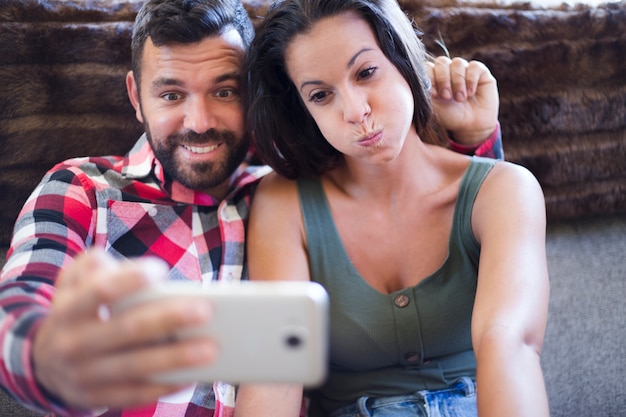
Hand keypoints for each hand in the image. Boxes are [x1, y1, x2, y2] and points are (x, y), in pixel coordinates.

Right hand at [32, 249, 216, 410]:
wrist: (44, 361)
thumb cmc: (77, 308)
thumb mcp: (73, 281)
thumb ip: (94, 264)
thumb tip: (136, 270)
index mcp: (70, 308)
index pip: (100, 290)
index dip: (129, 279)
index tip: (161, 270)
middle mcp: (74, 342)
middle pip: (128, 329)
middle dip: (168, 319)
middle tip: (205, 311)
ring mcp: (84, 374)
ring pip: (136, 366)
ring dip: (176, 359)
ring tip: (211, 349)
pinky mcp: (97, 397)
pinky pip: (135, 394)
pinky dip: (164, 385)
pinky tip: (193, 376)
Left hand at [426, 56, 498, 144]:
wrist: (470, 126)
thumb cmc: (449, 116)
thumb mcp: (433, 106)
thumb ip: (424, 91)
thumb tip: (419, 78)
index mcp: (434, 76)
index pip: (428, 66)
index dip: (430, 77)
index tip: (434, 94)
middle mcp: (448, 70)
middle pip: (442, 61)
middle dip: (443, 79)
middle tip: (447, 96)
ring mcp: (464, 69)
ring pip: (458, 63)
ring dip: (458, 82)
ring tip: (460, 98)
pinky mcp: (481, 72)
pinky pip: (474, 66)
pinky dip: (471, 79)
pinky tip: (470, 93)